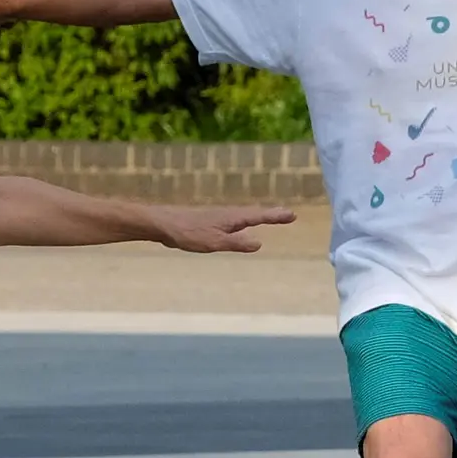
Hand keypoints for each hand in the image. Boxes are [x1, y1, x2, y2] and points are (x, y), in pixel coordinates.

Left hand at [139, 204, 292, 253]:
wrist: (164, 224)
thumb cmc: (188, 233)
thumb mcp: (214, 243)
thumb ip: (236, 243)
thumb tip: (259, 244)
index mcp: (232, 218)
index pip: (259, 217)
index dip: (275, 217)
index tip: (292, 215)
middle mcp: (228, 214)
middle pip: (254, 213)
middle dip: (272, 214)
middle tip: (288, 215)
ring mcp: (219, 217)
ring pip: (244, 216)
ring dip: (259, 216)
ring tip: (271, 217)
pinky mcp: (210, 221)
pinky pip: (234, 220)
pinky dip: (245, 220)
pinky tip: (241, 225)